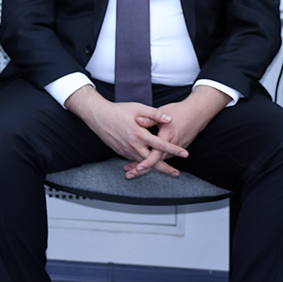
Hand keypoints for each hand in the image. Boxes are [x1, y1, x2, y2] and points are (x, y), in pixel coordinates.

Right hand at [65, 85, 188, 177]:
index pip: (160, 144)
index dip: (174, 149)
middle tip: (176, 173)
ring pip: (143, 164)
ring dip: (154, 168)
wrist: (98, 116)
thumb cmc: (117, 110)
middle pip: (152, 161)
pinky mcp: (120, 152)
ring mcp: (126, 150)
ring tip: (165, 171)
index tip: (185, 153)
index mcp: (139, 134)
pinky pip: (134, 160)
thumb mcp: (137, 108)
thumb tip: (169, 119)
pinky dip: (142, 165)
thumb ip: (154, 114)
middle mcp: (133, 145)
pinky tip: (148, 166)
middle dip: (165, 169)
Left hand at [124, 85, 228, 176]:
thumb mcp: (163, 112)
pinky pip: (164, 157)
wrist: (197, 114)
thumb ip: (150, 118)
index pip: (157, 153)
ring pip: (160, 161)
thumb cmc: (179, 111)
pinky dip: (154, 161)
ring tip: (132, 171)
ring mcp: (176, 149)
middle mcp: (173, 145)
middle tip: (130, 175)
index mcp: (168, 136)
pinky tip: (144, 163)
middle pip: (158, 162)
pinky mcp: (177, 149)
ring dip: (148, 167)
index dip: (148, 161)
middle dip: (144, 169)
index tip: (138, 167)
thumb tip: (137, 121)